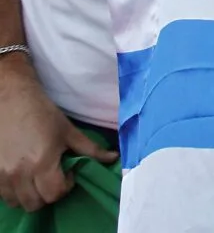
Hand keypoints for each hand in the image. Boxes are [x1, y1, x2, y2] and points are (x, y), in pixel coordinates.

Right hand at [0, 69, 117, 210]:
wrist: (11, 99)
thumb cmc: (42, 113)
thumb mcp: (69, 131)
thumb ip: (91, 149)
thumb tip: (114, 158)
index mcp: (41, 162)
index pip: (55, 194)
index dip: (66, 186)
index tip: (68, 172)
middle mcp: (19, 173)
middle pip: (36, 204)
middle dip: (49, 194)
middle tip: (54, 177)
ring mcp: (2, 175)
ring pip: (19, 203)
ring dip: (31, 196)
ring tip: (38, 178)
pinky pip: (4, 196)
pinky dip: (16, 192)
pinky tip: (24, 176)